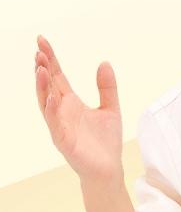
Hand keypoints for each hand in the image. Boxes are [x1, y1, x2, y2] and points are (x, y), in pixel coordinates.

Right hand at [35, 42, 123, 187]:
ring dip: (42, 86)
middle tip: (38, 50)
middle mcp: (61, 112)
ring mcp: (60, 126)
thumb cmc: (106, 142)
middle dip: (42, 68)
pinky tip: (51, 97)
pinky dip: (52, 110)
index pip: (57, 77)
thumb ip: (107, 87)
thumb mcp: (111, 108)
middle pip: (48, 86)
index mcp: (71, 103)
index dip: (50, 59)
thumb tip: (104, 62)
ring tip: (40, 68)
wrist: (109, 170)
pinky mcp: (63, 141)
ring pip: (46, 102)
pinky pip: (55, 124)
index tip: (42, 42)